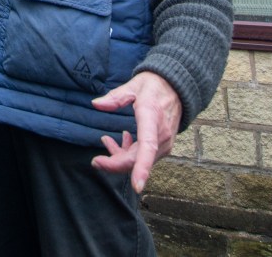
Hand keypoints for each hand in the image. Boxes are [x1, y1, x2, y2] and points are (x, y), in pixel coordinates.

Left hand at [90, 71, 181, 193]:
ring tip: (106, 140)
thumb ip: (115, 97)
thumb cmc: (153, 86)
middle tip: (96, 161)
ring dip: (121, 156)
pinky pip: (145, 157)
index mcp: (151, 117)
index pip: (148, 147)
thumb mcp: (133, 85)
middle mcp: (161, 135)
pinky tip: (123, 139)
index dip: (142, 168)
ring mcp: (164, 142)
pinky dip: (130, 153)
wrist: (176, 87)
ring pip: (140, 160)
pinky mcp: (164, 146)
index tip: (136, 186)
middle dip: (115, 164)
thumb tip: (96, 104)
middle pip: (137, 160)